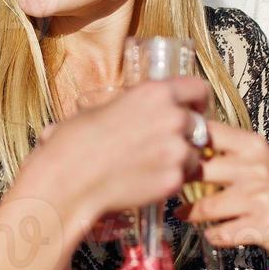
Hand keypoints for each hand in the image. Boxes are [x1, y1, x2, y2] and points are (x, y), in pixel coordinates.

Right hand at [19, 77, 209, 226]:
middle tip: (165, 144)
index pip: (198, 89)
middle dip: (186, 134)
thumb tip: (138, 108)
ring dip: (180, 159)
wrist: (69, 179)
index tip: (193, 109)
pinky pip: (183, 178)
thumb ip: (134, 106)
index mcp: (155, 93)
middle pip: (199, 124)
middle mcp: (173, 117)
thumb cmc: (76, 141)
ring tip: (152, 166)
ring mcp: (177, 150)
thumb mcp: (104, 107)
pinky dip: (170, 180)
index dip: (197, 101)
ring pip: (194, 153)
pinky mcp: (174, 179)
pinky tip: (146, 180)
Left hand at [176, 120, 268, 261]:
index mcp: (251, 145)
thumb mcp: (255, 160)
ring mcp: (258, 197)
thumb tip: (180, 145)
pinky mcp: (260, 226)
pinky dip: (211, 235)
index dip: (183, 144)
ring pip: (206, 207)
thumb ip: (224, 151)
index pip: (207, 133)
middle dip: (179, 181)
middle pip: (199, 170)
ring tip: (183, 213)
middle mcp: (255, 168)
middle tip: (170, 187)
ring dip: (190, 213)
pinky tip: (212, 232)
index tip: (169, 154)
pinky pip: (219, 233)